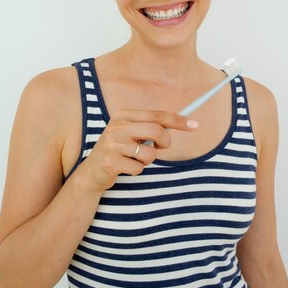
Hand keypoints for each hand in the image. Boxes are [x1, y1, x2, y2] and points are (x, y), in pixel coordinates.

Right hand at [79, 109, 197, 193]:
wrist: (92, 172)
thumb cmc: (118, 150)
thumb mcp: (131, 133)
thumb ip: (151, 126)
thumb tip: (183, 121)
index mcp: (123, 114)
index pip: (157, 115)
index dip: (178, 120)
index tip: (195, 125)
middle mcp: (117, 126)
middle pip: (157, 131)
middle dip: (165, 143)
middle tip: (159, 148)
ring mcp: (112, 143)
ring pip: (150, 153)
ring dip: (147, 160)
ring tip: (134, 159)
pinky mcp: (110, 161)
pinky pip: (139, 168)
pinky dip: (137, 170)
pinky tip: (124, 168)